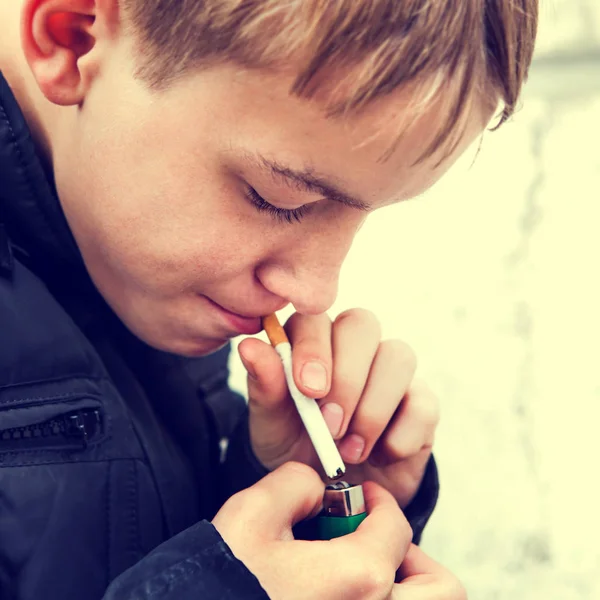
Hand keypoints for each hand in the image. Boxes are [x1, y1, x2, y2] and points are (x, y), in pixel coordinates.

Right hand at [213, 462, 464, 599]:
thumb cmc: (221, 580)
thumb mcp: (251, 515)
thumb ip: (295, 483)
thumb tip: (315, 489)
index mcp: (358, 577)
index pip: (394, 526)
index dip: (378, 502)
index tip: (361, 497)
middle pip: (440, 588)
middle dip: (412, 557)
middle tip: (375, 543)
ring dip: (406, 587)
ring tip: (365, 573)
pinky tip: (340, 592)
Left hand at [238, 309, 439, 507]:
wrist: (331, 493)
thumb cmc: (295, 443)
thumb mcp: (271, 422)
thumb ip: (265, 384)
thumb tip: (249, 347)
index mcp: (313, 341)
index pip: (316, 318)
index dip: (314, 349)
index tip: (308, 390)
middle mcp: (355, 347)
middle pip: (363, 324)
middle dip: (347, 377)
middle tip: (330, 426)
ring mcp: (391, 372)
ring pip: (399, 356)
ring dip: (373, 407)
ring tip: (350, 451)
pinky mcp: (420, 404)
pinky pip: (424, 402)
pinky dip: (402, 433)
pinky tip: (382, 455)